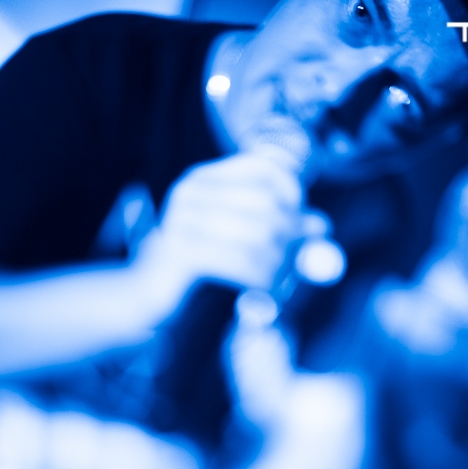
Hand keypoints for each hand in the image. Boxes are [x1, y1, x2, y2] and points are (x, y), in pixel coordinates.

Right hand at [141, 151, 303, 293]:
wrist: (147, 300)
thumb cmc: (197, 269)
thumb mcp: (242, 243)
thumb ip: (279, 231)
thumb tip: (320, 225)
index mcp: (206, 179)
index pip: (264, 168)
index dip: (293, 193)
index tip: (304, 221)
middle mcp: (192, 191)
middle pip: (266, 203)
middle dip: (292, 235)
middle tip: (298, 262)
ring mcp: (183, 220)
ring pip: (258, 234)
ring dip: (280, 262)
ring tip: (282, 280)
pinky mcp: (182, 253)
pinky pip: (240, 261)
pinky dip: (262, 278)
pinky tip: (265, 289)